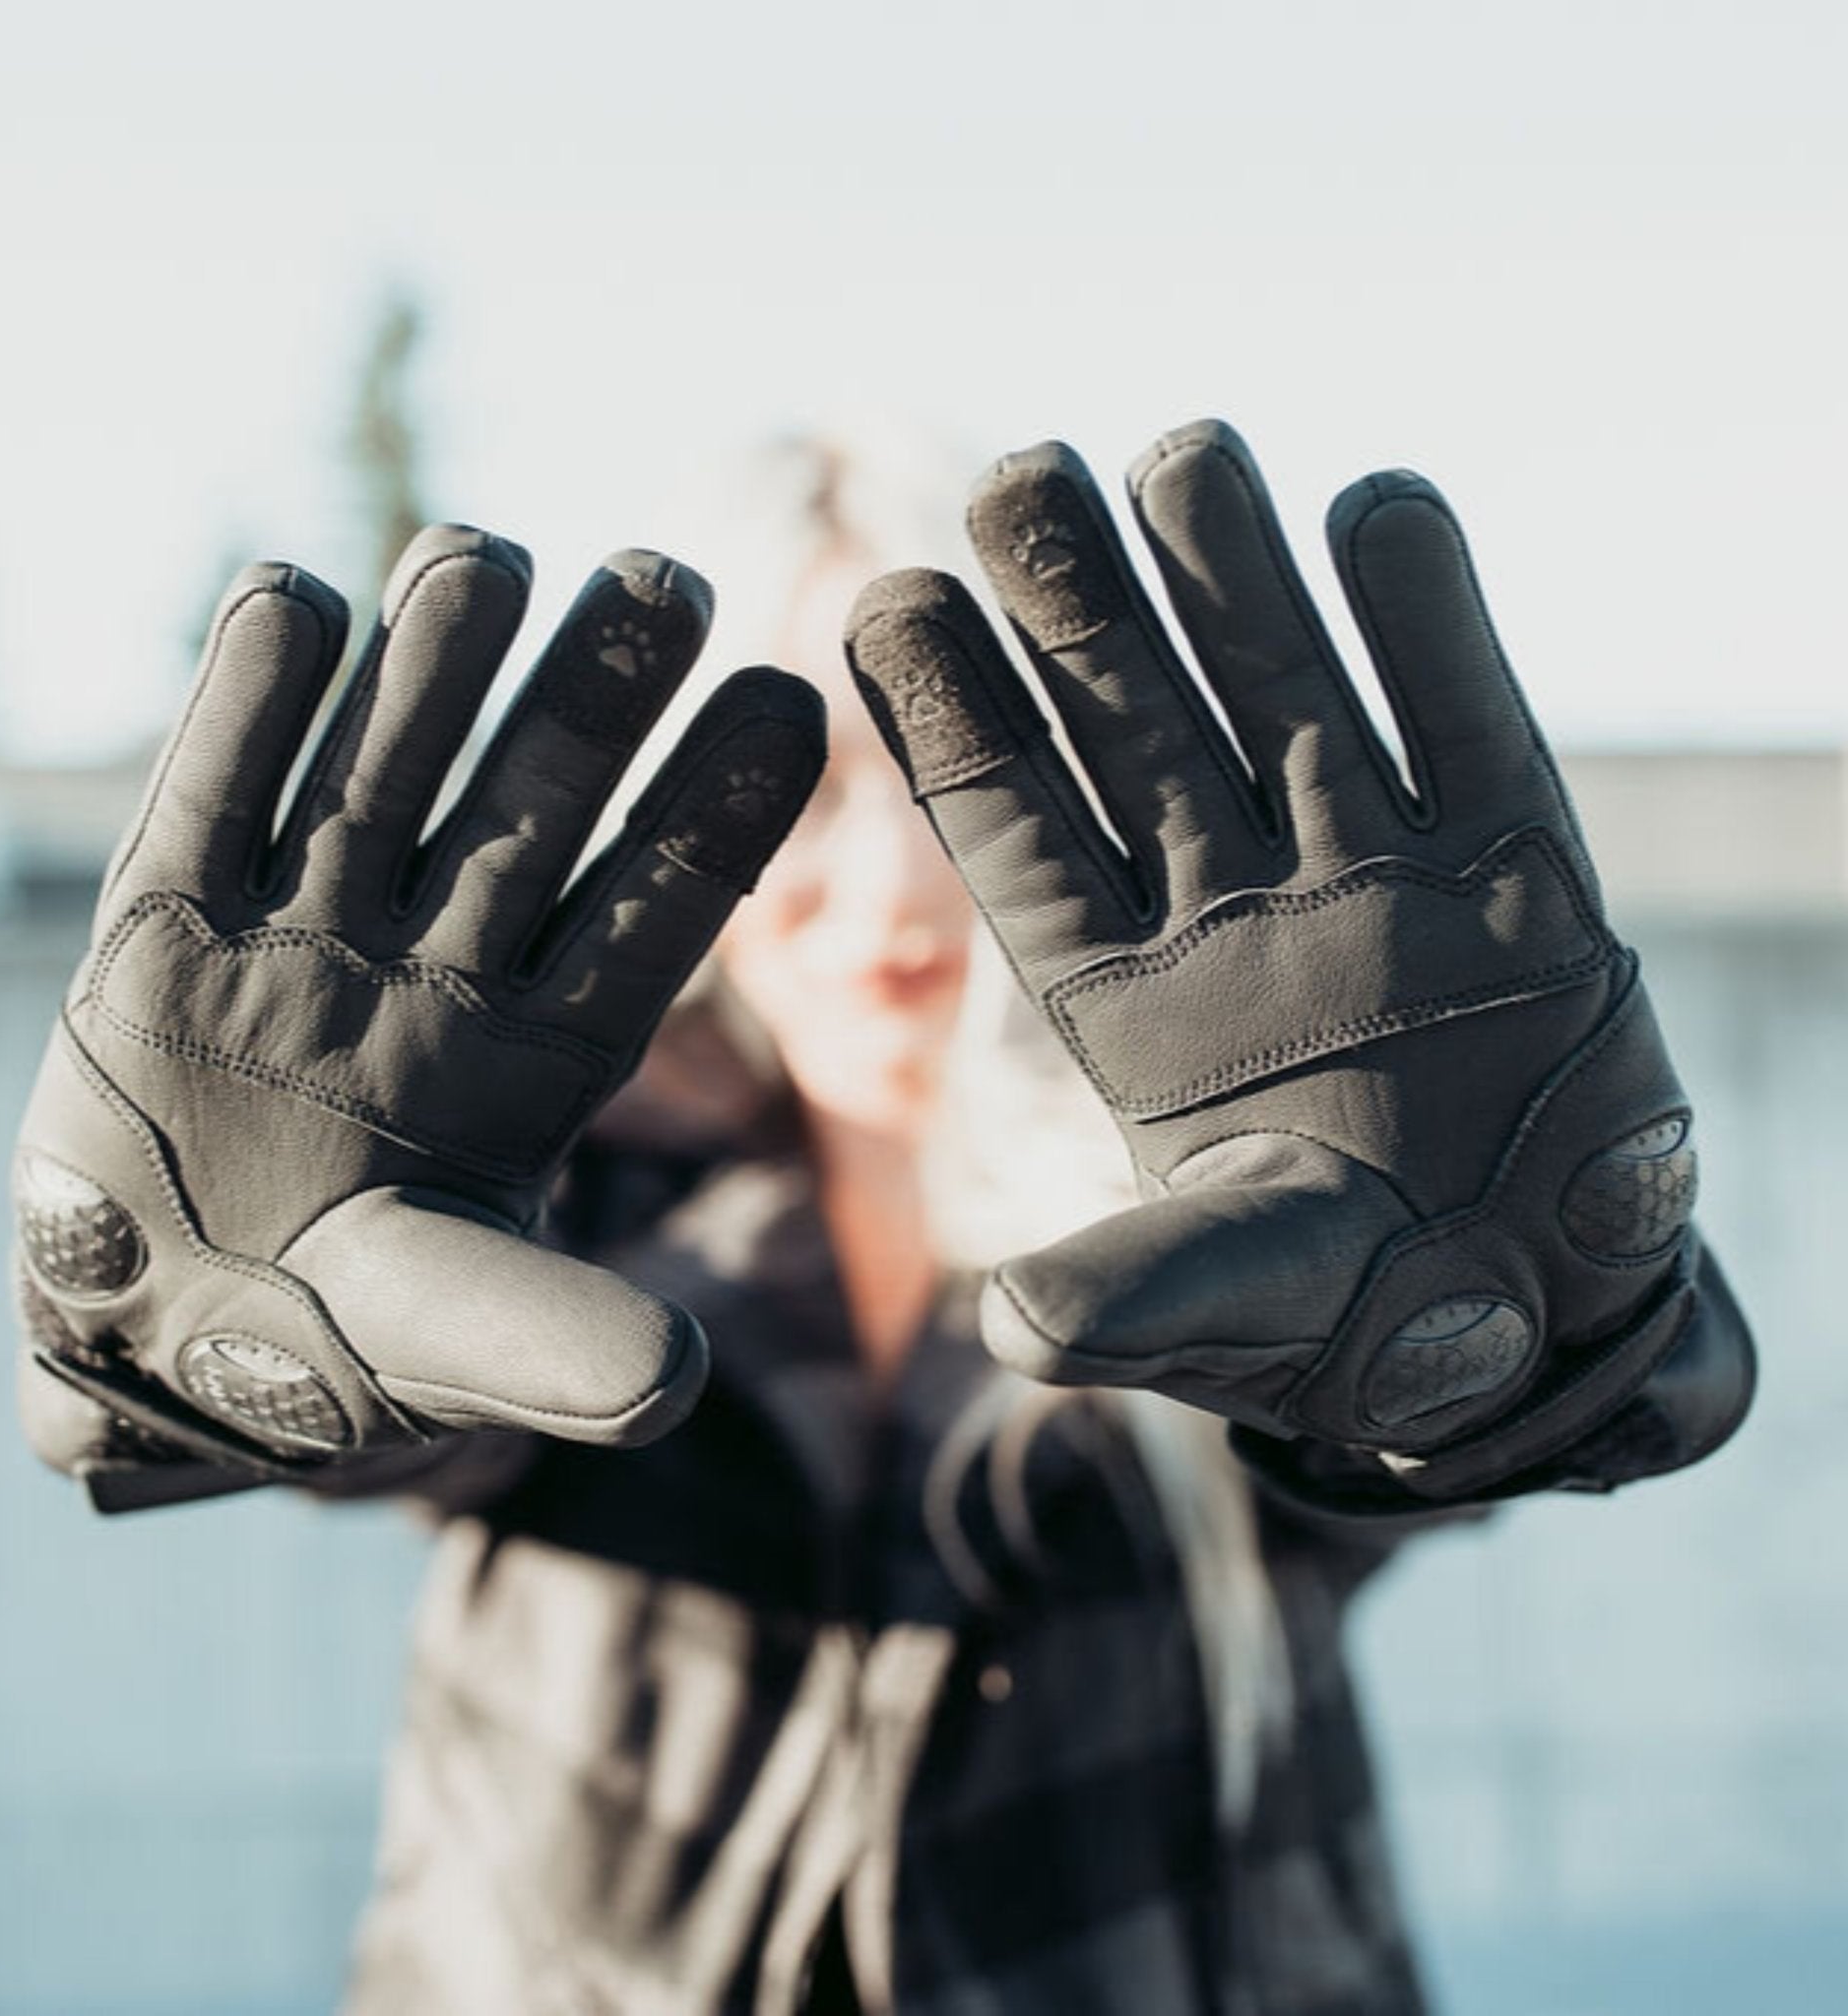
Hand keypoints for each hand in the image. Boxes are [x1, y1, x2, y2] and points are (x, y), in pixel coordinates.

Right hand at [15, 527, 823, 1508]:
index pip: (650, 913)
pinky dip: (246, 703)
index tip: (793, 703)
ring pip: (383, 773)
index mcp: (540, 1056)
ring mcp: (304, 933)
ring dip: (431, 667)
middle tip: (665, 579)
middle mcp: (438, 969)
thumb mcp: (441, 1338)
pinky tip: (300, 592)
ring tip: (487, 553)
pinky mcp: (167, 924)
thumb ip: (551, 1346)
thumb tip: (676, 1385)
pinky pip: (211, 794)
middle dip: (592, 701)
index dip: (716, 812)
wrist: (153, 1339)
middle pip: (531, 811)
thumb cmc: (331, 1342)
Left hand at [846, 421, 1751, 1505]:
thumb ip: (1131, 1297)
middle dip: (1077, 608)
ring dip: (1236, 576)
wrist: (1529, 1313)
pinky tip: (1380, 508)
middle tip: (1016, 478)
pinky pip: (1464, 723)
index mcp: (1115, 994)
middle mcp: (1222, 905)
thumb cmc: (1344, 1311)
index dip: (951, 722)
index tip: (885, 602)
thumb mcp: (1233, 1301)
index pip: (1011, 832)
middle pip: (1131, 726)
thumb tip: (1012, 1333)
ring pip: (1283, 691)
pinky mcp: (1510, 866)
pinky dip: (1429, 624)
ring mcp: (1364, 870)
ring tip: (1183, 453)